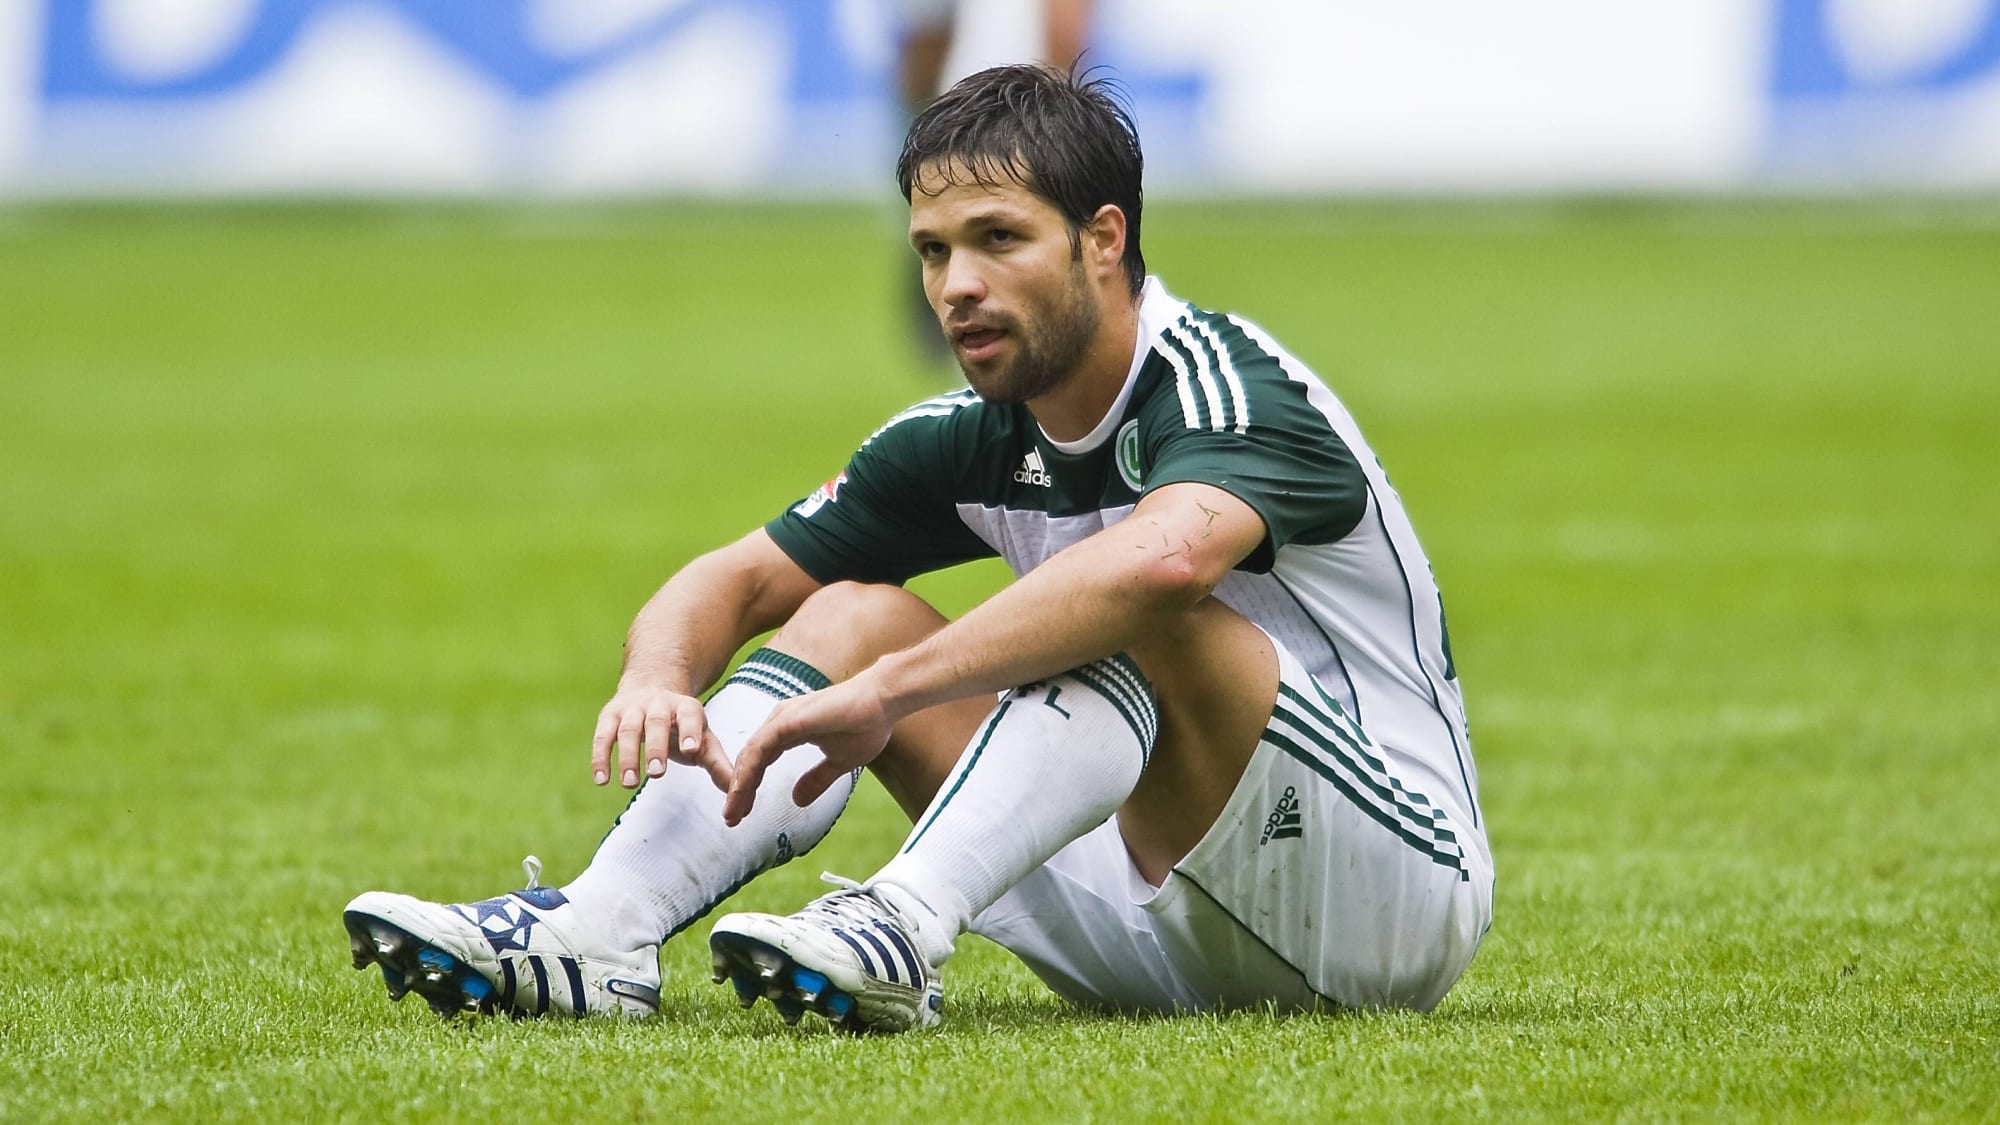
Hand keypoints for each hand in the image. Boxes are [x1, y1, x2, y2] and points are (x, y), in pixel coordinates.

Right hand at [590, 685, 732, 791]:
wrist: (650, 688)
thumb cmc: (682, 725)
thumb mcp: (702, 739)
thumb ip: (718, 763)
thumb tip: (738, 792)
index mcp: (686, 707)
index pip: (690, 715)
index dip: (691, 731)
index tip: (691, 750)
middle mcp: (659, 703)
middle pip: (657, 722)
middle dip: (656, 746)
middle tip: (657, 773)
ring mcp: (632, 708)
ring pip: (628, 729)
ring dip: (627, 755)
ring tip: (630, 783)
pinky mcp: (609, 715)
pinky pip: (602, 736)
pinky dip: (600, 757)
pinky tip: (602, 780)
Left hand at [722, 675, 895, 825]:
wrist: (883, 701)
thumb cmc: (865, 725)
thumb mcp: (838, 762)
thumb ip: (816, 779)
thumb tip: (796, 801)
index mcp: (789, 730)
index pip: (760, 762)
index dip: (749, 787)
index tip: (742, 813)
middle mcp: (780, 722)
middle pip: (749, 760)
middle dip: (738, 791)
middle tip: (730, 819)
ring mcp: (782, 719)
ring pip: (750, 756)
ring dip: (738, 786)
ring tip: (732, 813)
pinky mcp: (789, 720)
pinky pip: (760, 749)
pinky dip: (748, 771)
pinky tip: (742, 790)